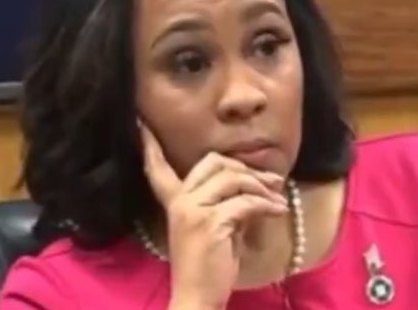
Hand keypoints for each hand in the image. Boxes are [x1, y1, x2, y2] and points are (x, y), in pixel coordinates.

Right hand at [139, 121, 287, 309]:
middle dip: (244, 167)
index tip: (141, 125)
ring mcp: (193, 209)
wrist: (197, 299)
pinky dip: (267, 205)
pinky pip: (245, 202)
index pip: (158, 168)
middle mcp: (180, 200)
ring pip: (232, 178)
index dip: (150, 146)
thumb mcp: (215, 229)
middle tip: (269, 179)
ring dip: (260, 186)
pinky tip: (277, 210)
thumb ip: (226, 204)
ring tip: (277, 197)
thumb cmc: (208, 268)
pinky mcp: (210, 222)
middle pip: (213, 162)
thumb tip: (254, 189)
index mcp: (175, 202)